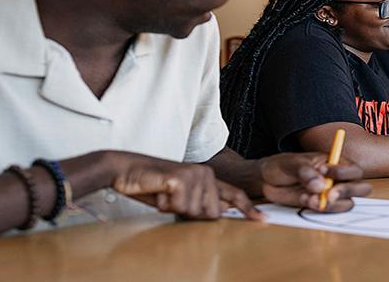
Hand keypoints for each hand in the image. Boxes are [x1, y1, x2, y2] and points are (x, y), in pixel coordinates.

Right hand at [110, 152, 258, 219]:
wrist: (125, 169)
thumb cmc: (151, 185)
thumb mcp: (180, 196)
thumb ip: (201, 202)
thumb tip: (220, 212)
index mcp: (208, 178)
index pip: (234, 195)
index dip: (248, 209)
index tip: (262, 220)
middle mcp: (206, 174)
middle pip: (212, 214)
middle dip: (190, 214)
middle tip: (172, 200)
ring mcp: (196, 174)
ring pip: (194, 213)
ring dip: (175, 209)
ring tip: (164, 194)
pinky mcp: (182, 177)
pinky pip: (180, 206)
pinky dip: (166, 205)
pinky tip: (159, 192)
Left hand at [259, 153, 371, 212]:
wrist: (267, 180)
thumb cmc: (283, 165)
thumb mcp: (292, 163)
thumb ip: (306, 172)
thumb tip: (320, 185)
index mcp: (335, 163)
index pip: (353, 170)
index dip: (343, 172)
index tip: (324, 171)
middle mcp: (338, 179)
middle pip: (360, 188)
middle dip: (347, 191)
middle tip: (329, 194)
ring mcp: (330, 194)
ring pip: (346, 203)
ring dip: (332, 204)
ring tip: (311, 199)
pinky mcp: (320, 206)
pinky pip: (328, 211)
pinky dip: (318, 208)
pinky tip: (305, 200)